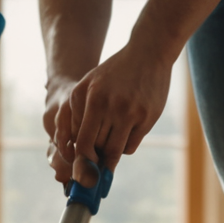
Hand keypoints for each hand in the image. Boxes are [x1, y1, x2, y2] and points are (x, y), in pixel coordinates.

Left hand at [45, 42, 172, 187]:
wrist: (148, 53)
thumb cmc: (114, 73)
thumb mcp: (89, 86)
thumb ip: (79, 114)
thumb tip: (75, 149)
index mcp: (88, 97)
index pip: (80, 141)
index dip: (80, 159)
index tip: (80, 169)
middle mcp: (107, 105)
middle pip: (96, 148)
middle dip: (94, 158)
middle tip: (94, 164)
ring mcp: (129, 112)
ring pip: (114, 151)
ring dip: (110, 154)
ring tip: (109, 146)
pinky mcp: (147, 117)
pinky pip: (130, 146)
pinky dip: (125, 146)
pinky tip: (126, 133)